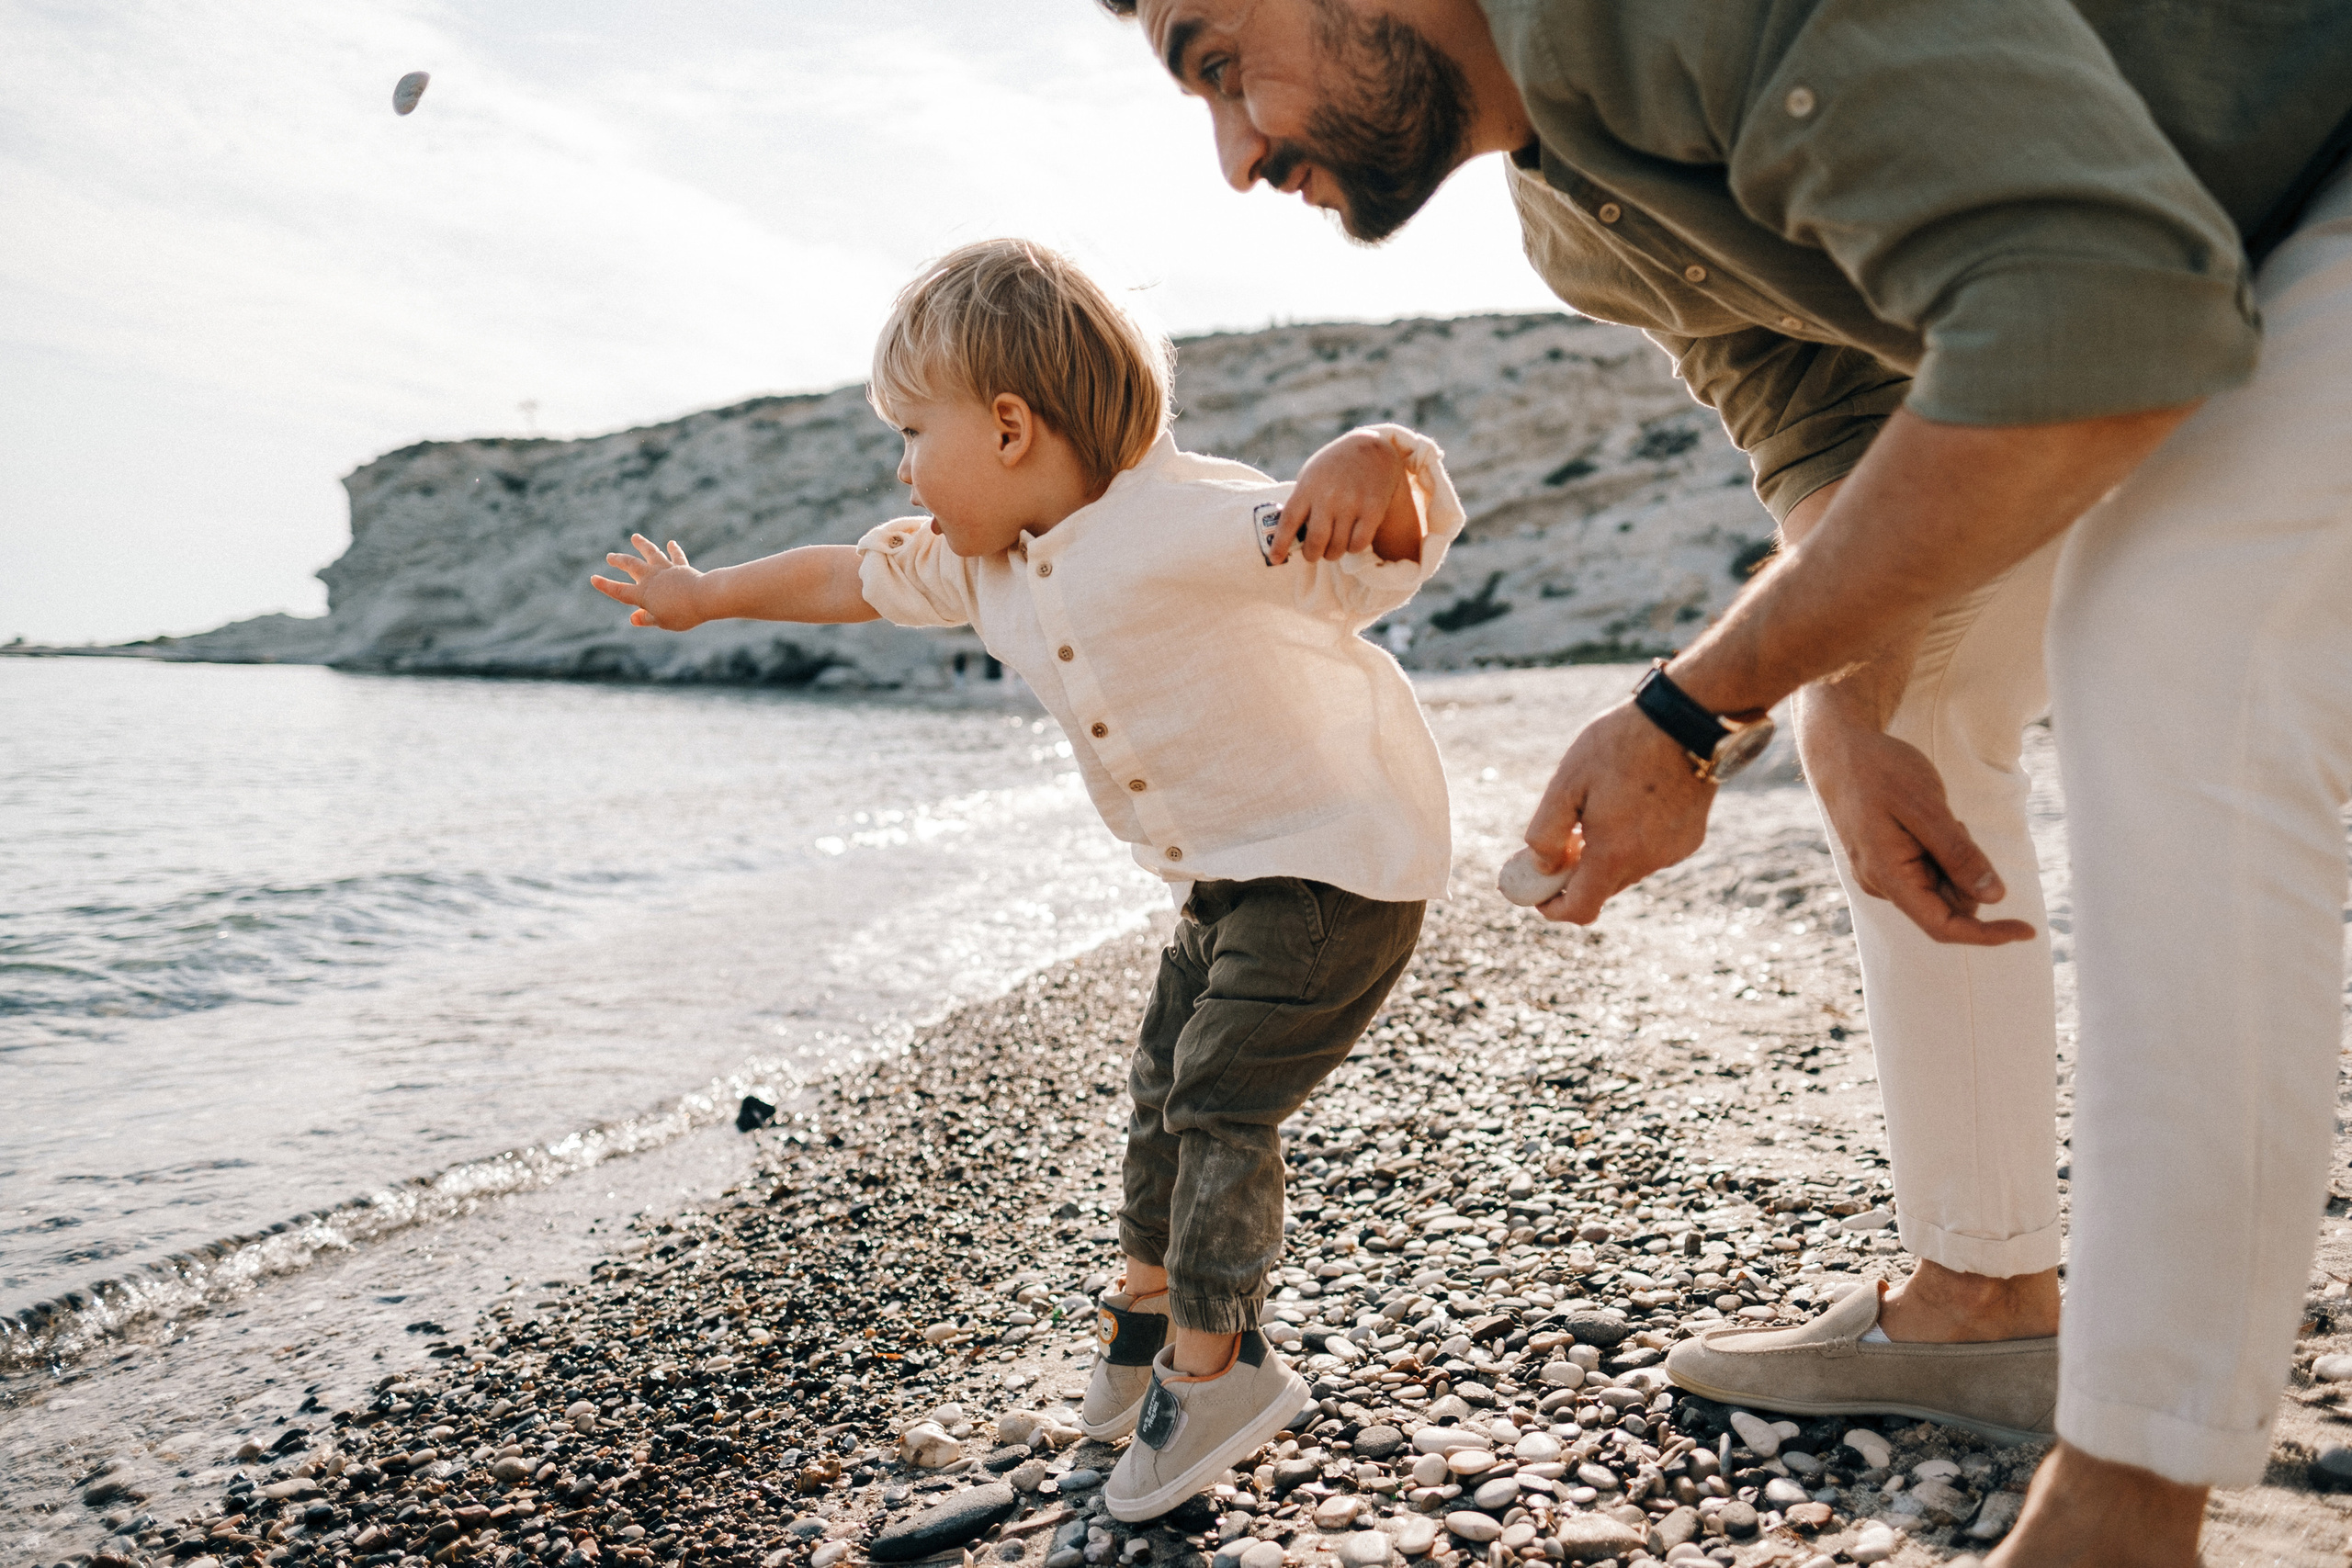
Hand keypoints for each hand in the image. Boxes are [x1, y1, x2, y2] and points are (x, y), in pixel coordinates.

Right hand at [591, 534, 705, 629]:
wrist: (704, 598)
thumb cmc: (683, 614)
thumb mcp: (662, 622)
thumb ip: (647, 619)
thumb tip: (632, 619)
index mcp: (643, 594)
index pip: (619, 591)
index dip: (606, 585)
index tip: (594, 578)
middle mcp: (651, 578)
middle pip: (631, 566)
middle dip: (619, 560)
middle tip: (610, 556)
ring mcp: (666, 570)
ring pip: (651, 554)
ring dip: (642, 545)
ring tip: (635, 537)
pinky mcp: (681, 567)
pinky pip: (676, 557)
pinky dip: (673, 550)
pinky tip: (671, 543)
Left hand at [1276, 430, 1407, 563]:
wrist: (1371, 448)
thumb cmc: (1333, 467)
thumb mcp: (1311, 476)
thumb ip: (1301, 501)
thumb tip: (1290, 535)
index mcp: (1308, 488)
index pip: (1288, 522)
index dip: (1280, 544)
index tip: (1275, 559)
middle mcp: (1328, 496)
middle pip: (1315, 541)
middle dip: (1312, 555)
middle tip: (1314, 554)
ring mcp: (1351, 503)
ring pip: (1338, 547)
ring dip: (1333, 553)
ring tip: (1333, 548)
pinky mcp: (1373, 509)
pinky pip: (1359, 543)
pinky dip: (1353, 548)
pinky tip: (1351, 541)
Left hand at [1520, 701, 1716, 923]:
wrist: (1686, 719)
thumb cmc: (1620, 745)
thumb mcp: (1566, 782)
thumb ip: (1546, 833)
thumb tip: (1541, 866)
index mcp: (1615, 853)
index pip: (1581, 909)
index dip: (1555, 908)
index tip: (1539, 893)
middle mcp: (1649, 861)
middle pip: (1602, 889)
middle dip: (1577, 875)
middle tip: (1559, 843)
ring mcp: (1674, 852)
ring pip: (1627, 870)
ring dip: (1606, 855)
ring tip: (1597, 810)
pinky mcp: (1691, 839)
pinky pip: (1652, 853)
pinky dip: (1633, 841)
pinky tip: (1630, 802)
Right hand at [1795, 692, 2035, 944]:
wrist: (1840, 749)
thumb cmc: (1880, 772)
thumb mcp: (1927, 807)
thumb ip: (1959, 855)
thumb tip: (1995, 899)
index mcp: (1887, 876)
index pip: (1943, 926)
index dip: (1988, 934)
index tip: (2029, 930)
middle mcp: (1881, 884)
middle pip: (1947, 904)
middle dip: (1968, 873)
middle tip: (1955, 824)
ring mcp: (1881, 875)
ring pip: (1940, 886)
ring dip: (1954, 858)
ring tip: (1935, 817)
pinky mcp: (1885, 863)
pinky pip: (1927, 871)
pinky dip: (1941, 850)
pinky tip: (1926, 820)